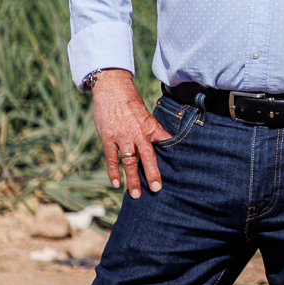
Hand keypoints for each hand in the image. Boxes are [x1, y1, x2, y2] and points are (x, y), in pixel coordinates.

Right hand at [90, 70, 169, 198]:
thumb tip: (167, 142)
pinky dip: (113, 172)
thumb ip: (155, 130)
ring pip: (129, 162)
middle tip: (157, 189)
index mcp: (150, 127)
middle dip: (152, 174)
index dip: (169, 157)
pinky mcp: (108, 138)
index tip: (175, 169)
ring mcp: (121, 137)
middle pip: (147, 157)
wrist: (112, 89)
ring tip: (135, 195)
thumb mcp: (147, 115)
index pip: (162, 145)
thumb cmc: (131, 103)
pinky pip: (111, 158)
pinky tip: (116, 183)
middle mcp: (137, 133)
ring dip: (132, 179)